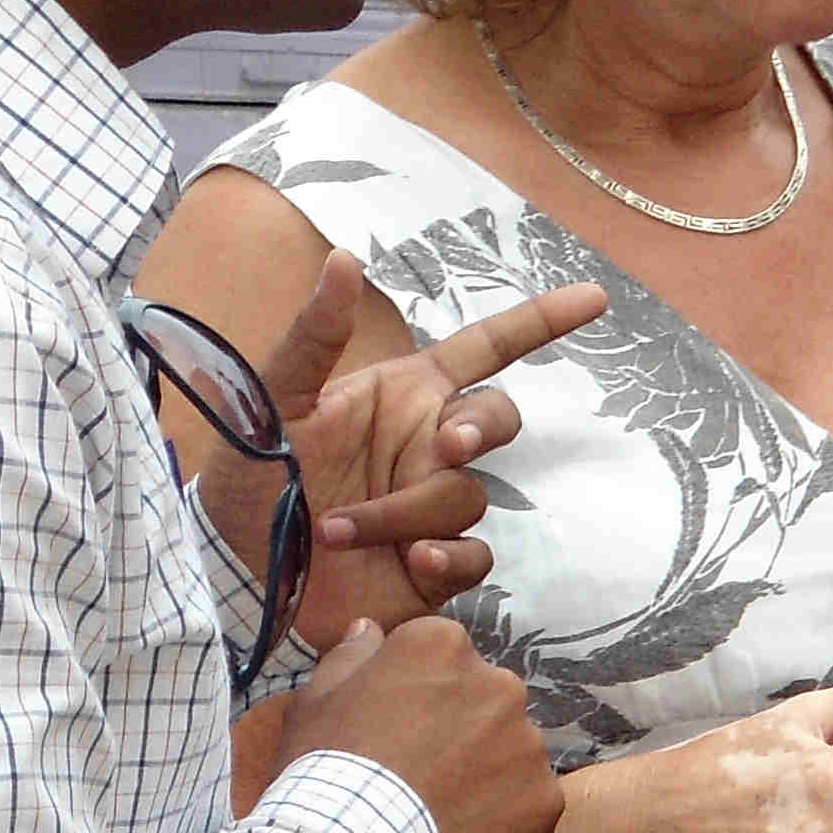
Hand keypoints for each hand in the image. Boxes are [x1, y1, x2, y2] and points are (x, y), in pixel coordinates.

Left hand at [199, 252, 608, 641]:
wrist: (238, 574)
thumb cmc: (250, 481)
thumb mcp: (272, 402)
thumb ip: (313, 337)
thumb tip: (345, 258)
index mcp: (404, 396)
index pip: (488, 349)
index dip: (541, 322)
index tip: (595, 299)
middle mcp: (428, 447)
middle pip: (499, 420)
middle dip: (481, 429)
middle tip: (446, 446)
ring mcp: (434, 506)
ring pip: (471, 496)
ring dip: (410, 512)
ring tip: (344, 530)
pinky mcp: (435, 566)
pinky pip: (474, 557)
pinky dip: (448, 558)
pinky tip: (410, 562)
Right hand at [281, 617, 562, 832]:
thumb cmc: (326, 769)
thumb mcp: (316, 701)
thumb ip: (352, 656)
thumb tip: (371, 629)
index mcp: (443, 645)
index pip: (441, 656)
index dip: (416, 693)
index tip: (394, 726)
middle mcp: (499, 682)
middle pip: (484, 699)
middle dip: (460, 726)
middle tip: (419, 770)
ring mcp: (528, 742)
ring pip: (511, 749)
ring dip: (486, 769)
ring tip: (441, 808)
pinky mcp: (545, 797)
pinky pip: (529, 800)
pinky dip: (505, 816)